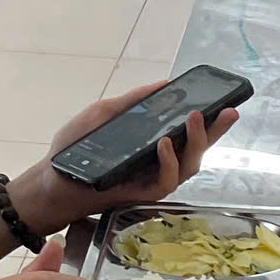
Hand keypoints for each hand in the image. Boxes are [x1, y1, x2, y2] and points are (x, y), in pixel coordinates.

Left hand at [9, 84, 240, 236]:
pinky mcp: (142, 194)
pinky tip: (165, 144)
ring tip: (193, 118)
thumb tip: (164, 84)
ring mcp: (153, 180)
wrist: (51, 179)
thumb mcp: (104, 114)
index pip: (189, 133)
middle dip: (215, 132)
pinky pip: (166, 181)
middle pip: (198, 150)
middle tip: (226, 111)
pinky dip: (169, 163)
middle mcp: (160, 164)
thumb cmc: (76, 148)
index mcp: (154, 144)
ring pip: (189, 167)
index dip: (211, 122)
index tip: (228, 104)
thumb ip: (133, 101)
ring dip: (195, 143)